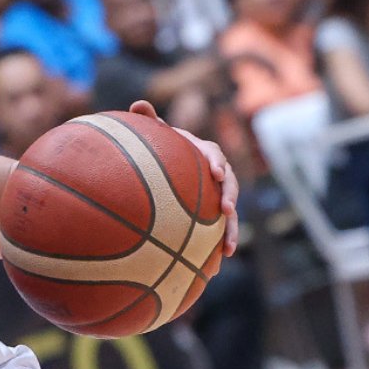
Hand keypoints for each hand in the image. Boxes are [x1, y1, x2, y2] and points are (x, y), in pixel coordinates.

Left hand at [129, 101, 238, 255]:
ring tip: (227, 247)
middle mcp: (215, 174)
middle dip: (231, 197)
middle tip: (227, 209)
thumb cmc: (162, 149)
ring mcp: (216, 196)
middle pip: (230, 185)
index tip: (216, 173)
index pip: (214, 155)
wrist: (168, 169)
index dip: (217, 163)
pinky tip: (216, 266)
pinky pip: (219, 230)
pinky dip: (219, 245)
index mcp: (203, 152)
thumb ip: (149, 120)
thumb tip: (137, 103)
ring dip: (231, 229)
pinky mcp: (213, 215)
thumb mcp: (156, 135)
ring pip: (230, 213)